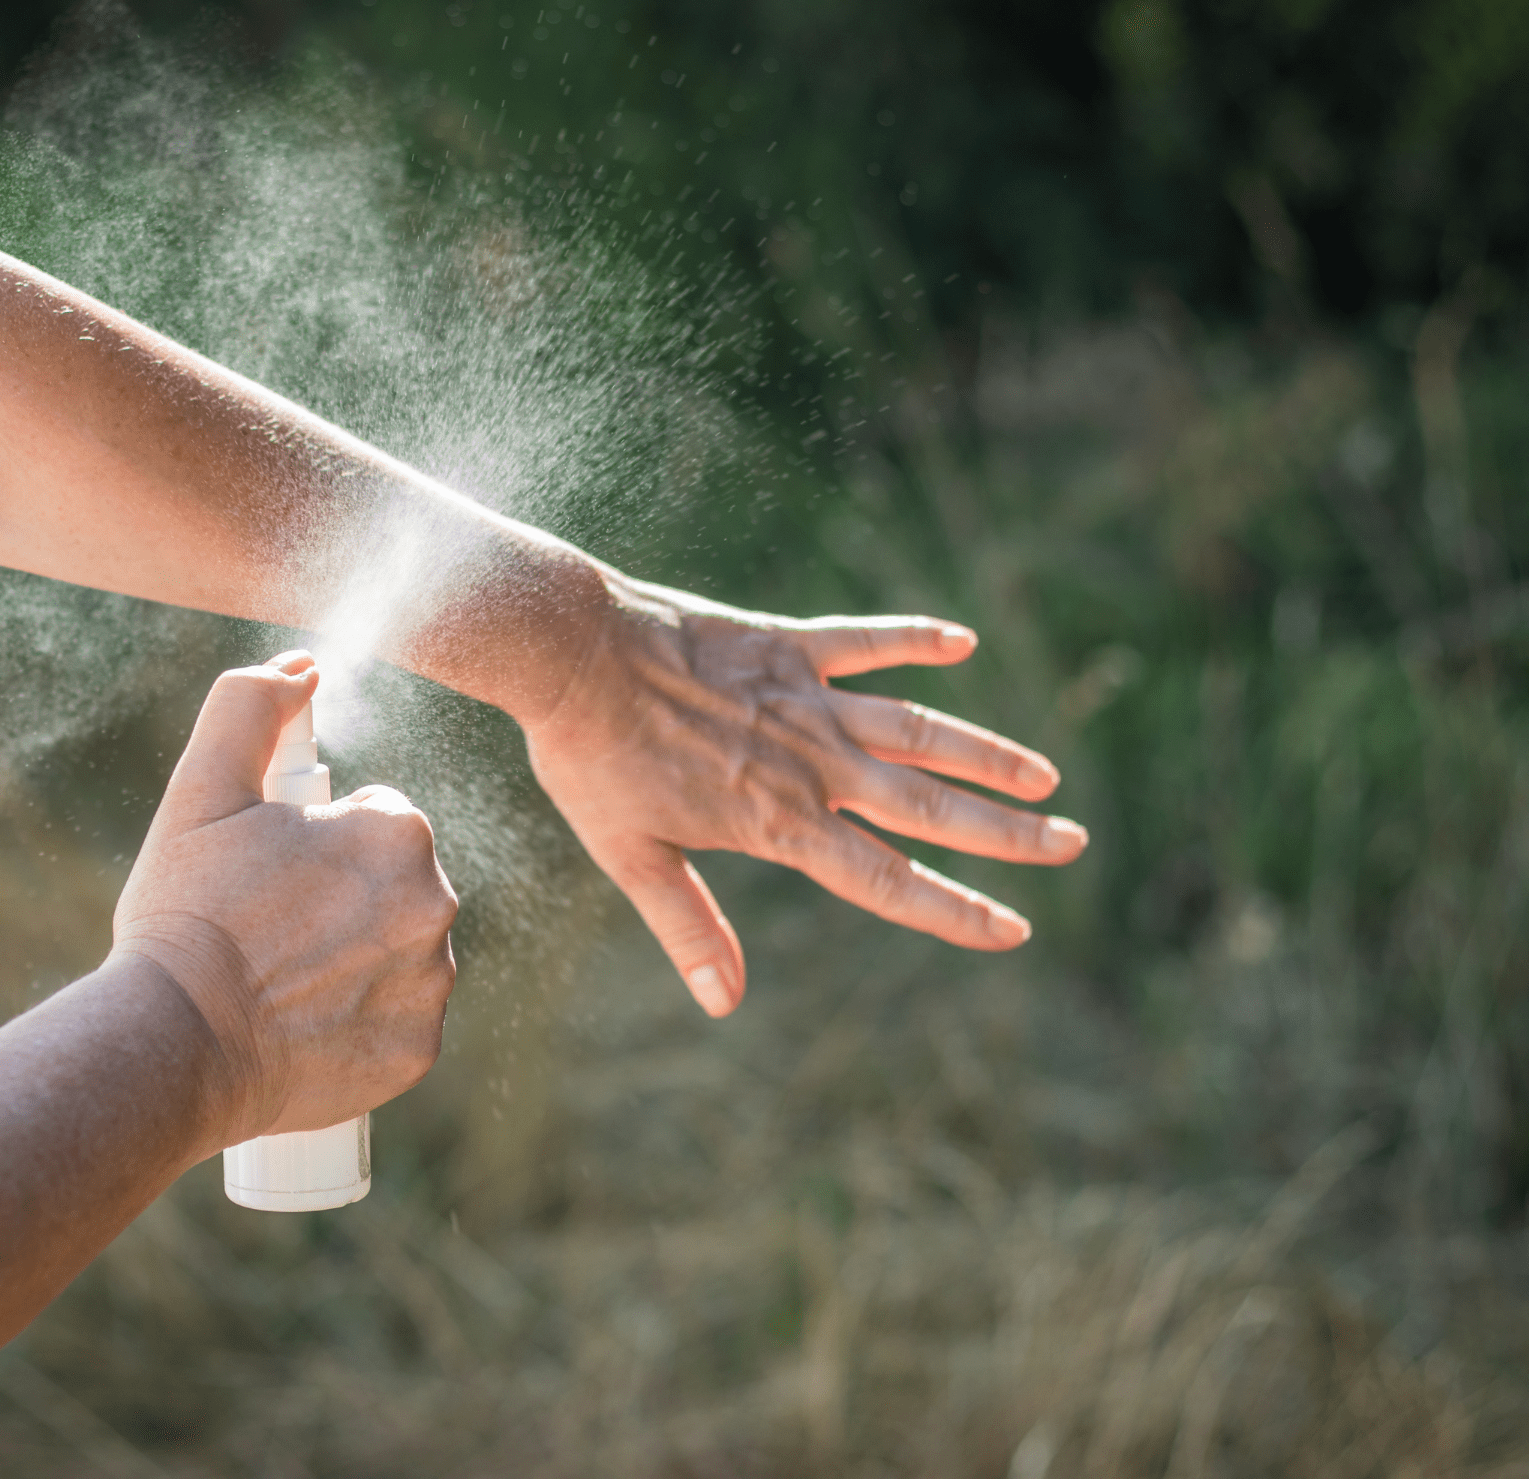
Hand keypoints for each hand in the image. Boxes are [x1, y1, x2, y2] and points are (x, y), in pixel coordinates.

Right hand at [113, 651, 458, 1141]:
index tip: (268, 873)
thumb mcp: (202, 788)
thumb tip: (301, 666)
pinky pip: (398, 1022)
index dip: (315, 843)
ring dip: (357, 958)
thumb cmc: (187, 910)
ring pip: (401, 953)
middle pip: (393, 886)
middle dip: (341, 899)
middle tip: (268, 928)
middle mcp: (436, 904)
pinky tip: (303, 1025)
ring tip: (281, 979)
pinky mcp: (417, 1051)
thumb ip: (251, 705)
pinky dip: (360, 1023)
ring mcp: (431, 985)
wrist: (176, 1042)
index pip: (374, 819)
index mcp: (398, 831)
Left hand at [523, 575, 1087, 1017]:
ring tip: (1045, 774)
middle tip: (1072, 844)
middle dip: (1007, 832)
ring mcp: (806, 699)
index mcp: (779, 822)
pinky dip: (915, 639)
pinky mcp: (788, 644)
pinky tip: (963, 640)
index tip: (1015, 928)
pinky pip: (866, 641)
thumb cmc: (591, 758)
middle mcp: (811, 763)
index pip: (888, 879)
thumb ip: (687, 926)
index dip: (955, 909)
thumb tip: (723, 1003)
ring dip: (986, 751)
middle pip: (931, 805)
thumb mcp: (630, 855)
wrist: (570, 651)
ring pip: (920, 729)